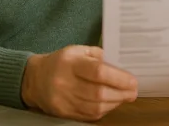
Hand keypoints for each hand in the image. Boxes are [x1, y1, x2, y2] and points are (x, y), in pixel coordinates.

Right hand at [21, 45, 137, 120]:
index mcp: (69, 63)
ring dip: (114, 103)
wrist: (35, 79)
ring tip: (125, 97)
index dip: (118, 78)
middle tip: (133, 91)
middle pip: (98, 93)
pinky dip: (103, 110)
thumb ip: (99, 55)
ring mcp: (63, 100)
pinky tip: (110, 103)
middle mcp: (64, 83)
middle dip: (120, 93)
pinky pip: (88, 116)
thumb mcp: (77, 51)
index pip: (97, 72)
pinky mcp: (63, 113)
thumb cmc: (61, 62)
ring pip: (95, 107)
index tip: (132, 81)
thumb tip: (121, 66)